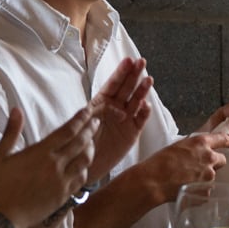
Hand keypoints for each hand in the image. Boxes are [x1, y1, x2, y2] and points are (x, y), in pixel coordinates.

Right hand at [0, 106, 95, 227]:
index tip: (88, 111)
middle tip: (96, 122)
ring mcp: (62, 181)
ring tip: (91, 142)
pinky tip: (83, 166)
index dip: (80, 119)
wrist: (2, 216)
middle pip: (81, 143)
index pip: (67, 131)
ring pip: (85, 161)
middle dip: (90, 130)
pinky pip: (81, 179)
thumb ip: (11, 131)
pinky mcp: (64, 196)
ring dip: (90, 149)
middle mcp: (56, 165)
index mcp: (41, 152)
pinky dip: (85, 169)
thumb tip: (16, 109)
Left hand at [90, 57, 153, 177]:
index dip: (120, 72)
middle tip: (142, 62)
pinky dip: (144, 113)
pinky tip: (146, 105)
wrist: (84, 166)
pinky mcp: (132, 133)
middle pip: (126, 88)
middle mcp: (115, 108)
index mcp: (101, 102)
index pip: (112, 84)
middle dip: (134, 74)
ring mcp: (125, 119)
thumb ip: (95, 113)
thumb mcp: (83, 123)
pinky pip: (140, 120)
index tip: (128, 60)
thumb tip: (107, 108)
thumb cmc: (80, 143)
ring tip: (148, 80)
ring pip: (136, 101)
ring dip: (142, 90)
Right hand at [129, 130, 228, 204]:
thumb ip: (192, 148)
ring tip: (188, 179)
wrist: (153, 181)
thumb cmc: (159, 163)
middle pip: (221, 160)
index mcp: (201, 143)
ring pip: (213, 176)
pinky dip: (200, 190)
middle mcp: (208, 157)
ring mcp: (208, 175)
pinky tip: (187, 189)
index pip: (223, 139)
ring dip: (205, 177)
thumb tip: (196, 151)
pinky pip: (207, 189)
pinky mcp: (206, 189)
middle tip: (200, 167)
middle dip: (214, 163)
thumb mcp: (177, 147)